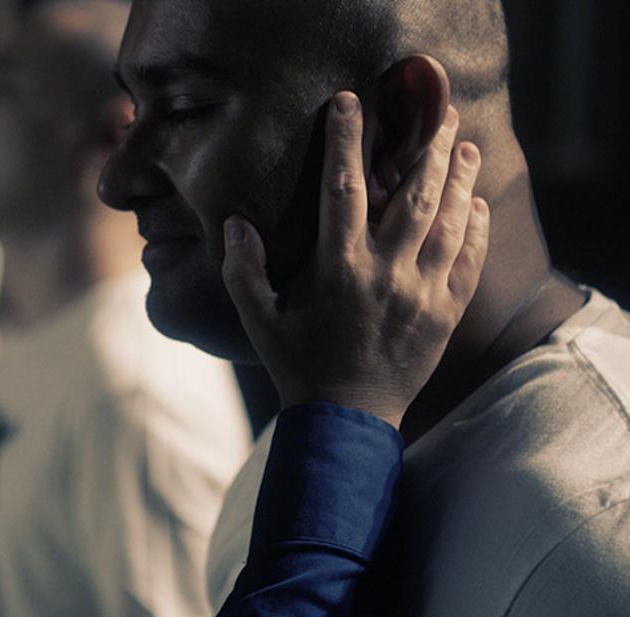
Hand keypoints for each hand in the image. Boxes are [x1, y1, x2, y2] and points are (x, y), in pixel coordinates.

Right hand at [220, 91, 488, 426]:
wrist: (348, 418)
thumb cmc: (298, 365)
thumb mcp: (259, 319)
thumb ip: (241, 271)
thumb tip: (234, 223)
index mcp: (338, 269)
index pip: (342, 189)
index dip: (347, 142)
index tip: (350, 104)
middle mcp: (385, 274)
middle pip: (413, 195)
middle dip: (425, 148)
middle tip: (437, 112)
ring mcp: (422, 294)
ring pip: (447, 222)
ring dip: (458, 179)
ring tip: (464, 144)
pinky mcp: (445, 314)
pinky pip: (467, 262)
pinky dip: (474, 229)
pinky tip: (477, 203)